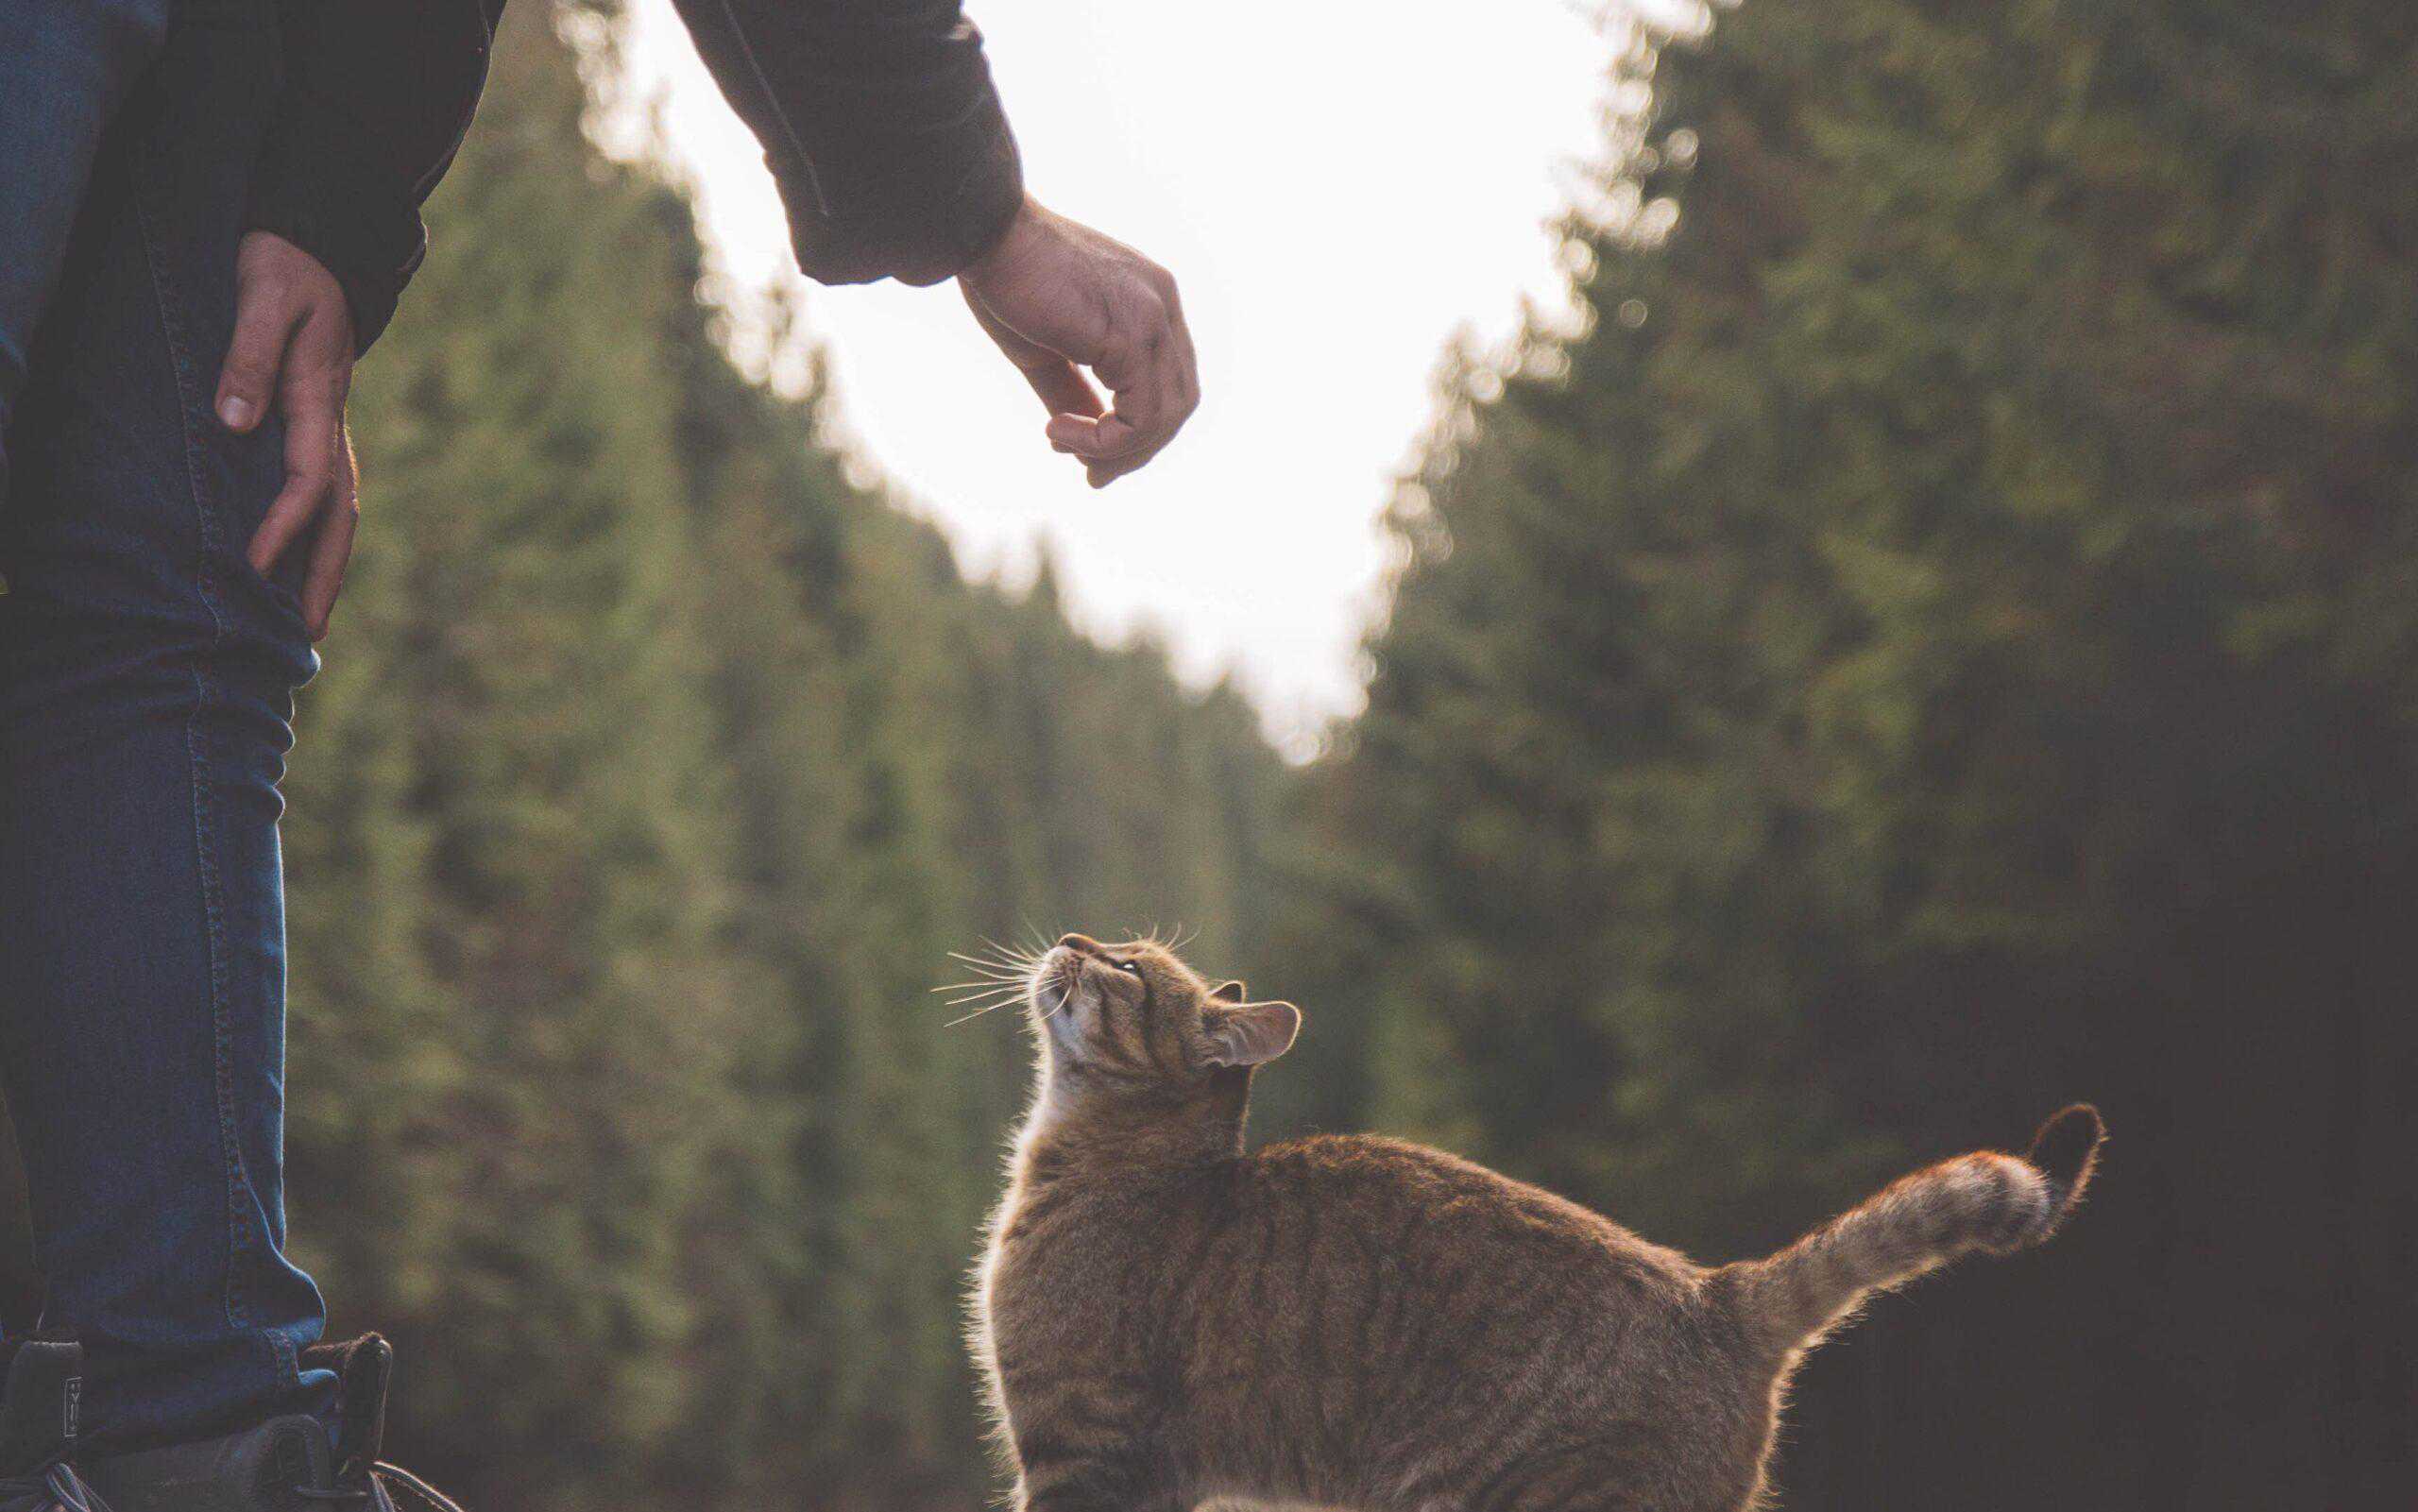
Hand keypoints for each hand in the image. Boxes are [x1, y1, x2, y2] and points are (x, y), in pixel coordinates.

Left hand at [216, 230, 359, 640]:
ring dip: (328, 567)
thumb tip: (235, 420)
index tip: (252, 568)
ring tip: (311, 622)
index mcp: (318, 399)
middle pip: (339, 516)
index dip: (281, 529)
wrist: (317, 245)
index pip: (306, 481)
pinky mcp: (318, 424)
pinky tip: (302, 562)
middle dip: (324, 576)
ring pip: (340, 512)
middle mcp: (332, 424)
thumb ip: (250, 355)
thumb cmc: (283, 267)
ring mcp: (330, 427)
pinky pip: (327, 494)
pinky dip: (321, 536)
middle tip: (307, 634)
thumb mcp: (264, 297)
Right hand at [959, 199, 1198, 487]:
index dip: (1139, 430)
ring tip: (1064, 446)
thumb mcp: (1047, 350)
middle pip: (1178, 404)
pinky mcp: (1132, 333)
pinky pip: (1140, 415)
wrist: (983, 231)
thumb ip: (1074, 392)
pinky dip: (1104, 440)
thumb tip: (1089, 441)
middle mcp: (1163, 307)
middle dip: (1136, 451)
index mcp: (1151, 303)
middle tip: (1091, 475)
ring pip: (1165, 416)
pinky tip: (1059, 432)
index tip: (1091, 456)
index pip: (1169, 383)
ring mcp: (1154, 317)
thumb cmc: (1005, 280)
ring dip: (1116, 450)